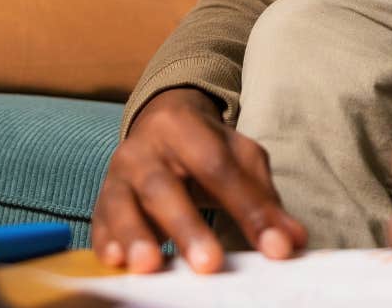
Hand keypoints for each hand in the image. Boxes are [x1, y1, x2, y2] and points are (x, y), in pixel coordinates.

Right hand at [91, 88, 307, 274]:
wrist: (158, 124)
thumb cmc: (206, 147)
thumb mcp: (240, 158)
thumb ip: (264, 198)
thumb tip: (292, 241)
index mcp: (185, 128)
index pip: (219, 168)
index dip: (248, 208)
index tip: (275, 248)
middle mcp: (145, 148)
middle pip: (163, 187)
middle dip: (187, 227)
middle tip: (209, 265)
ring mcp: (118, 174)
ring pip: (122, 204)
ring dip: (136, 236)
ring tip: (150, 266)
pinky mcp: (102, 200)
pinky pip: (99, 221)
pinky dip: (106, 242)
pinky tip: (115, 262)